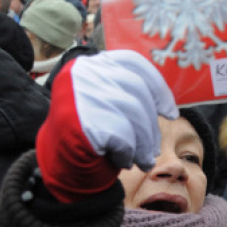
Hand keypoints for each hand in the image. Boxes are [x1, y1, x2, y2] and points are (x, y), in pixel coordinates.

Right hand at [36, 50, 177, 202]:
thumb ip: (130, 93)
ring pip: (134, 114)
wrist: (56, 163)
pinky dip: (129, 153)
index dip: (158, 87)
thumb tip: (169, 108)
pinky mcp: (79, 122)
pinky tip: (124, 161)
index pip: (133, 63)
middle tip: (155, 149)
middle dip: (151, 124)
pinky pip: (122, 137)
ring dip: (145, 143)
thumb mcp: (108, 103)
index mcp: (90, 64)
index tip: (170, 112)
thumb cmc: (89, 133)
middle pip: (137, 91)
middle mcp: (81, 73)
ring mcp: (78, 95)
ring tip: (145, 160)